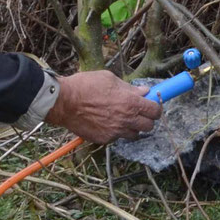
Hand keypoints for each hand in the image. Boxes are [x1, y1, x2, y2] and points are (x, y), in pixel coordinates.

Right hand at [46, 69, 161, 143]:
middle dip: (146, 119)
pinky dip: (115, 131)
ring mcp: (116, 132)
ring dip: (132, 127)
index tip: (151, 105)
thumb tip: (143, 91)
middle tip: (138, 112)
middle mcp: (126, 120)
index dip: (155, 108)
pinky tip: (106, 122)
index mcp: (131, 103)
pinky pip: (117, 137)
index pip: (155, 111)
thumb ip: (129, 88)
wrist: (64, 102)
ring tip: (121, 118)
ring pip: (134, 134)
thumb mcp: (109, 79)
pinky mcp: (105, 139)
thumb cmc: (85, 86)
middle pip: (149, 126)